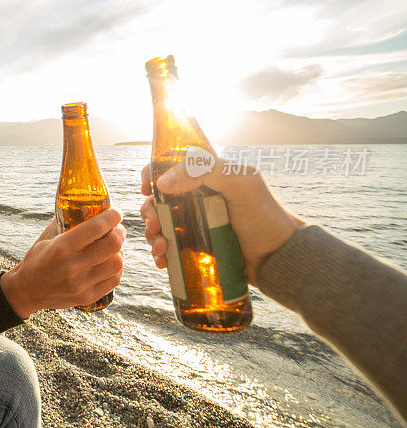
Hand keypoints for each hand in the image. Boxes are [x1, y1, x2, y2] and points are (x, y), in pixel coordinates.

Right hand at [0, 209, 124, 318]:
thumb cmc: (37, 260)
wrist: (26, 292)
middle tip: (117, 229)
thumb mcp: (46, 238)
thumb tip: (85, 204)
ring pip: (117, 263)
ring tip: (114, 247)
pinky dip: (117, 267)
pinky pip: (114, 279)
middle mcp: (72, 267)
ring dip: (120, 251)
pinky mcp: (87, 297)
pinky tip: (110, 261)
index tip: (116, 212)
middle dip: (120, 233)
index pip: (95, 228)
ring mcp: (81, 285)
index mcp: (60, 248)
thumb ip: (65, 221)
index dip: (111, 217)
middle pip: (112, 245)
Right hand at [140, 159, 303, 285]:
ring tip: (162, 249)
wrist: (280, 259)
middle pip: (160, 199)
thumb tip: (162, 183)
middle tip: (156, 226)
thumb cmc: (265, 216)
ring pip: (161, 224)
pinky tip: (162, 261)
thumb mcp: (240, 183)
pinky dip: (160, 253)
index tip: (147, 189)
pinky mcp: (197, 246)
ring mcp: (197, 223)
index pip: (171, 167)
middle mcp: (199, 197)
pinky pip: (170, 247)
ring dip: (153, 235)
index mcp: (208, 176)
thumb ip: (204, 170)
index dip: (153, 174)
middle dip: (150, 212)